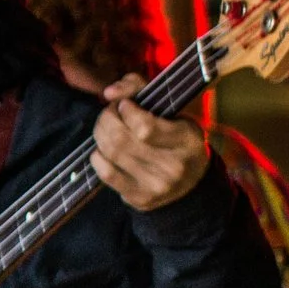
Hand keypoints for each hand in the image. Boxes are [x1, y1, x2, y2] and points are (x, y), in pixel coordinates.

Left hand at [92, 75, 209, 210]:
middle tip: (109, 113)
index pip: (144, 127)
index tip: (125, 105)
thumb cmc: (177, 137)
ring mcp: (156, 186)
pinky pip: (106, 174)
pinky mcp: (140, 199)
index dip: (126, 111)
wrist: (191, 184)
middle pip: (121, 139)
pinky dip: (98, 157)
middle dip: (106, 119)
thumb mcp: (172, 109)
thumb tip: (109, 92)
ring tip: (105, 128)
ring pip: (111, 154)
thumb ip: (140, 88)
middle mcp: (173, 166)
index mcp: (187, 140)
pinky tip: (103, 150)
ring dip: (100, 135)